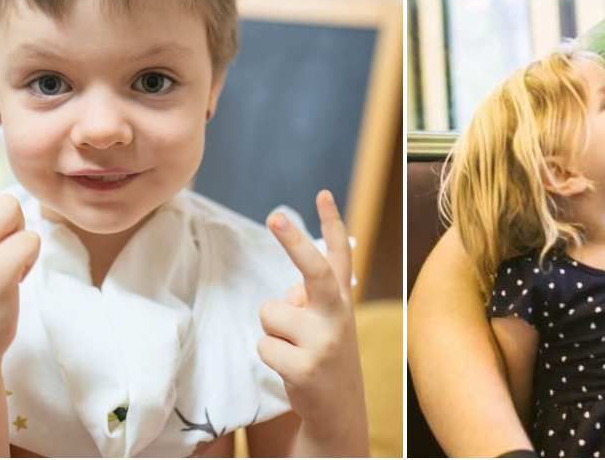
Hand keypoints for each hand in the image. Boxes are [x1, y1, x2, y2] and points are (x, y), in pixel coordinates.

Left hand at [257, 190, 368, 455]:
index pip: (338, 254)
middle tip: (275, 216)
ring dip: (272, 331)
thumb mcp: (326, 322)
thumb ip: (310, 297)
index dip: (332, 222)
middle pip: (312, 270)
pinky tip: (290, 369)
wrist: (339, 410)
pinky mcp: (305, 367)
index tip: (322, 194)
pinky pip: (264, 345)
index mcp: (340, 299)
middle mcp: (337, 314)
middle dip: (293, 242)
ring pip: (270, 313)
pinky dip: (269, 356)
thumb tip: (290, 287)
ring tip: (293, 350)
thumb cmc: (322, 355)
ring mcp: (323, 341)